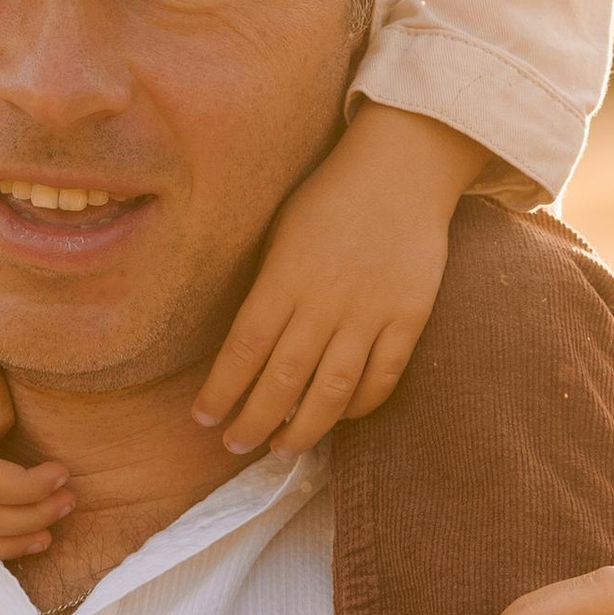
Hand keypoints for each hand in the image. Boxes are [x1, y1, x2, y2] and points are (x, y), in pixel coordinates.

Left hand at [192, 103, 485, 456]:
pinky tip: (339, 416)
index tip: (203, 418)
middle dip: (254, 420)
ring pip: (334, 389)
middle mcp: (326, 299)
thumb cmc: (331, 195)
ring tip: (284, 447)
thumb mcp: (281, 230)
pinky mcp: (410, 316)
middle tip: (235, 445)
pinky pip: (384, 376)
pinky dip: (360, 405)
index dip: (220, 391)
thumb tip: (247, 346)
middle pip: (283, 379)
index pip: (244, 348)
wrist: (404, 167)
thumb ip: (266, 285)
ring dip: (305, 427)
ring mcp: (371, 311)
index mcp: (285, 275)